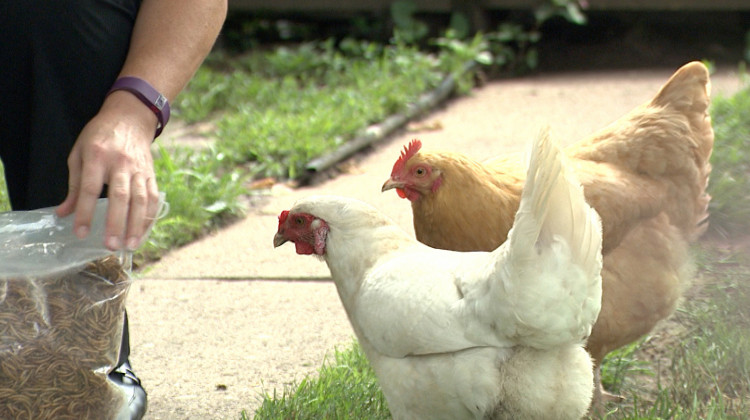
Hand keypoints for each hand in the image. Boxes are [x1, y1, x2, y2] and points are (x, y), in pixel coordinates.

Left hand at [56, 91, 160, 249]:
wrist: (131, 118)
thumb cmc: (100, 136)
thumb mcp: (79, 153)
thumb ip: (74, 185)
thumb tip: (64, 213)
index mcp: (97, 156)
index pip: (90, 188)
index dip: (86, 212)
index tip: (81, 233)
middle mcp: (121, 163)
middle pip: (120, 196)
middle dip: (116, 223)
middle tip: (110, 245)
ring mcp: (140, 169)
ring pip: (140, 199)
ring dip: (136, 224)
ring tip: (130, 245)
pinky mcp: (151, 174)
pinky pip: (152, 198)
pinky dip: (149, 217)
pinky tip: (143, 232)